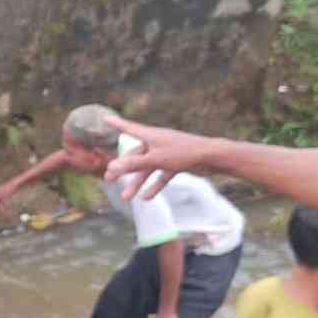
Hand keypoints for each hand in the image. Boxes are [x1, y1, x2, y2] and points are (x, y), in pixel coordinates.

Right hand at [102, 117, 217, 200]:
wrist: (212, 158)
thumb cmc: (183, 153)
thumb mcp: (155, 159)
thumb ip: (134, 165)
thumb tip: (112, 167)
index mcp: (150, 135)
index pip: (129, 128)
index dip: (117, 124)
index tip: (105, 118)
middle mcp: (157, 142)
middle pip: (135, 155)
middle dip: (122, 169)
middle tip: (109, 179)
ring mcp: (166, 153)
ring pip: (147, 169)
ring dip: (137, 182)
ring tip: (126, 198)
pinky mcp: (175, 163)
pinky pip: (161, 175)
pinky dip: (154, 185)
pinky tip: (147, 197)